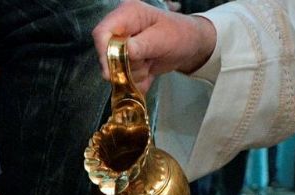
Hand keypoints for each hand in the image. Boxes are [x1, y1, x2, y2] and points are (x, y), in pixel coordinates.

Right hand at [92, 0, 216, 90]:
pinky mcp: (128, 60)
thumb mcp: (163, 38)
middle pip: (107, 53)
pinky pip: (125, 77)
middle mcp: (122, 28)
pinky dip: (137, 80)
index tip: (111, 71)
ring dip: (134, 73)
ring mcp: (124, 45)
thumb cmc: (180, 34)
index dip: (104, 52)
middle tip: (146, 62)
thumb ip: (142, 45)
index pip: (102, 33)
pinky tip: (149, 72)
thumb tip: (124, 52)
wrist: (192, 46)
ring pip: (117, 68)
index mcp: (128, 14)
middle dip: (125, 65)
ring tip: (151, 62)